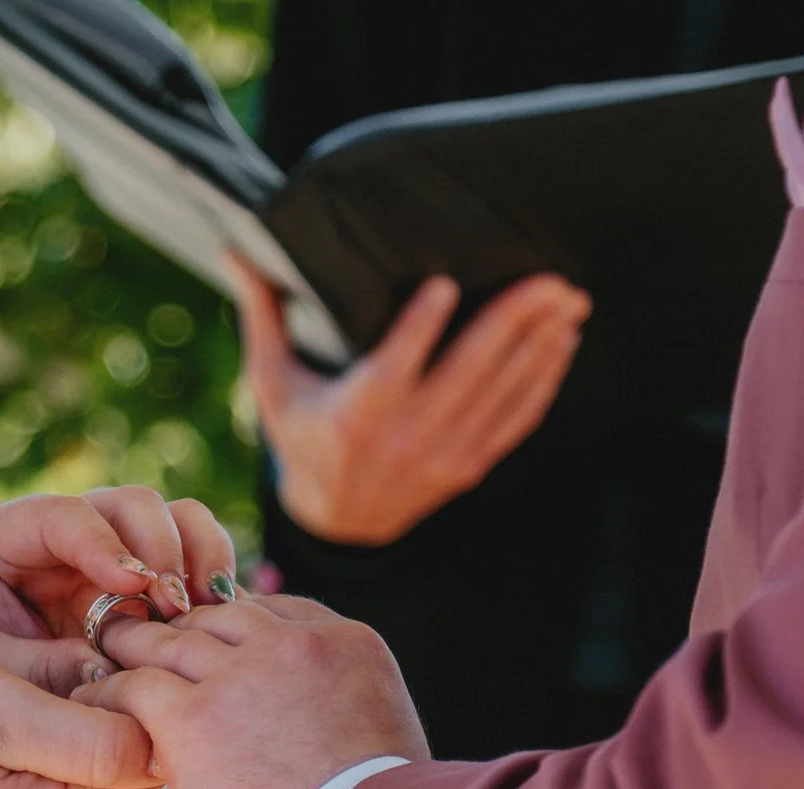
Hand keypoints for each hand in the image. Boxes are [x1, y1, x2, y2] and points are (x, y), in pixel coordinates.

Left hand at [0, 487, 238, 695]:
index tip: (134, 585)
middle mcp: (65, 531)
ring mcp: (110, 551)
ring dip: (198, 560)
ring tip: (202, 616)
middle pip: (132, 505)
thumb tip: (114, 667)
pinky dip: (210, 585)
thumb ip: (44, 671)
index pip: (62, 515)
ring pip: (176, 520)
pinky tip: (215, 626)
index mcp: (5, 536)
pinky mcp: (144, 582)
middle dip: (161, 550)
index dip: (103, 542)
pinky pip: (193, 560)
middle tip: (174, 608)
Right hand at [0, 644, 160, 788]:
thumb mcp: (2, 712)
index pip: (152, 762)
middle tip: (127, 626)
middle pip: (130, 764)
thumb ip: (89, 737)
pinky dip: (67, 712)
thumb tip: (166, 743)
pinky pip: (58, 757)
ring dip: (101, 699)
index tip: (149, 630)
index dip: (160, 695)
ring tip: (87, 640)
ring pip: (95, 756)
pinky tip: (48, 669)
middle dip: (136, 697)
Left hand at [73, 597, 427, 788]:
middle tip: (143, 650)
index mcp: (349, 647)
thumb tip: (305, 759)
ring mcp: (242, 675)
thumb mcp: (376, 756)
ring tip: (104, 665)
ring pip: (169, 641)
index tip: (215, 659)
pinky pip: (132, 685)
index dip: (236, 635)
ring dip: (133, 652)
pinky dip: (107, 692)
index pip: (276, 614)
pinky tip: (90, 706)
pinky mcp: (193, 716)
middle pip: (218, 617)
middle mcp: (294, 646)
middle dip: (181, 634)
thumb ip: (336, 732)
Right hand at [229, 255, 590, 545]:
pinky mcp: (468, 466)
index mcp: (356, 413)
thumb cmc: (302, 438)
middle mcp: (404, 436)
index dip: (422, 325)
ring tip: (568, 300)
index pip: (394, 363)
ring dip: (540, 344)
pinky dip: (542, 381)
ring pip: (502, 392)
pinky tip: (561, 344)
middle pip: (468, 371)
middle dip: (515, 320)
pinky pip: (515, 421)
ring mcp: (442, 455)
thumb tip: (235, 251)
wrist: (336, 522)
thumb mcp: (272, 384)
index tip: (447, 283)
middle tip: (549, 278)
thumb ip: (262, 316)